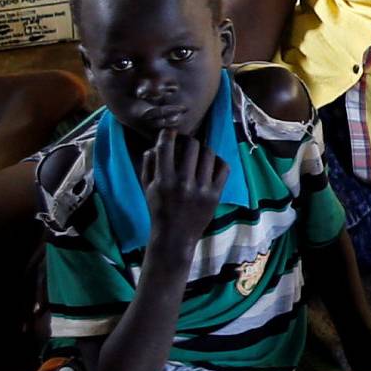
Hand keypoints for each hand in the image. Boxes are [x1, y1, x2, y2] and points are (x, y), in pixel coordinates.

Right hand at [143, 127, 227, 248]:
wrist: (175, 237)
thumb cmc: (158, 209)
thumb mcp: (146, 187)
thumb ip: (148, 163)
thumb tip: (157, 143)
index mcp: (163, 180)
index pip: (166, 146)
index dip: (168, 133)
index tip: (170, 133)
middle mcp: (183, 183)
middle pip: (192, 145)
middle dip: (187, 140)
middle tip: (185, 144)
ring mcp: (202, 189)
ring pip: (208, 153)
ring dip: (202, 149)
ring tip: (198, 154)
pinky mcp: (216, 195)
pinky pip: (223, 167)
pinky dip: (217, 161)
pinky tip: (210, 164)